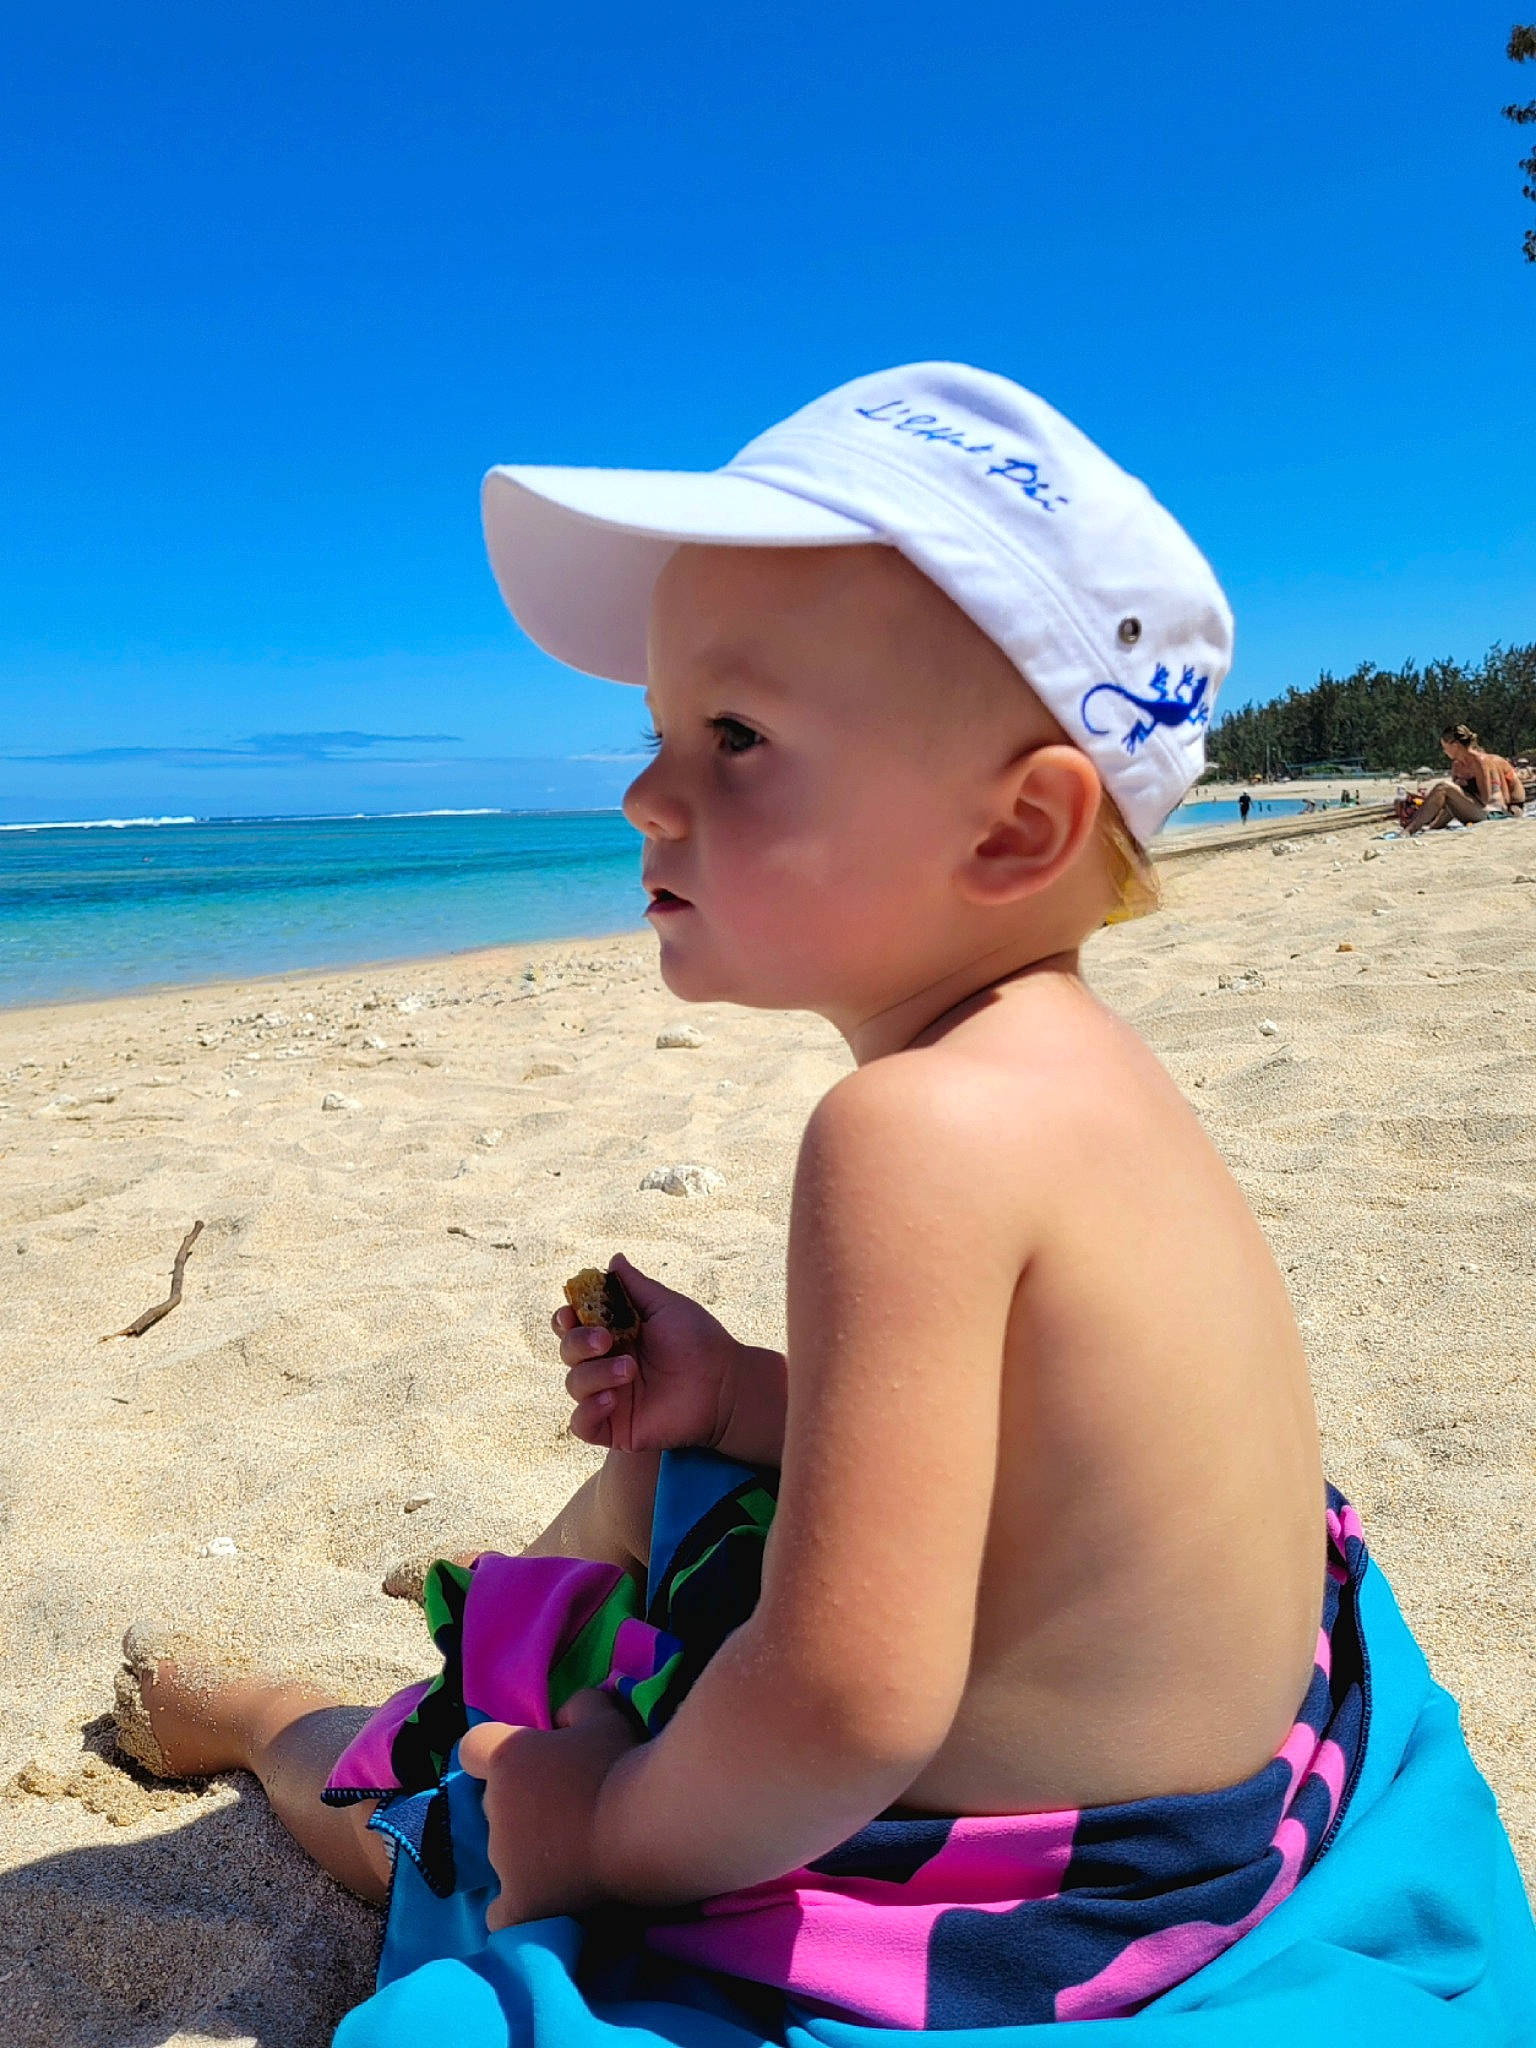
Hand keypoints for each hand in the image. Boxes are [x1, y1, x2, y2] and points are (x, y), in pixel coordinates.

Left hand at [457, 1689, 636, 1929]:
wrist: (645, 1823)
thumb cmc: (621, 1764)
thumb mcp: (604, 1717)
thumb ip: (577, 1707)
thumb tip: (562, 1717)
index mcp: (507, 1759)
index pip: (474, 1749)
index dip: (494, 1753)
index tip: (526, 1762)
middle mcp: (495, 1807)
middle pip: (495, 1802)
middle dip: (522, 1803)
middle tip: (568, 1807)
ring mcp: (504, 1859)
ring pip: (504, 1851)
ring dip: (528, 1849)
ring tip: (575, 1852)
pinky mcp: (521, 1902)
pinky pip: (500, 1911)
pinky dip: (516, 1907)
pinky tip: (542, 1900)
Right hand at [554, 1254, 781, 1457]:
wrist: (724, 1384)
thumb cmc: (699, 1341)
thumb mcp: (665, 1306)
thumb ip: (636, 1286)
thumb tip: (614, 1259)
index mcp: (612, 1334)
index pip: (572, 1326)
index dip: (565, 1319)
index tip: (571, 1312)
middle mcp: (605, 1364)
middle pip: (567, 1352)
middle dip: (578, 1342)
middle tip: (606, 1339)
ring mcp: (608, 1396)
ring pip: (574, 1385)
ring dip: (594, 1374)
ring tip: (630, 1369)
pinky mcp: (614, 1427)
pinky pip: (581, 1424)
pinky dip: (587, 1411)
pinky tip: (610, 1399)